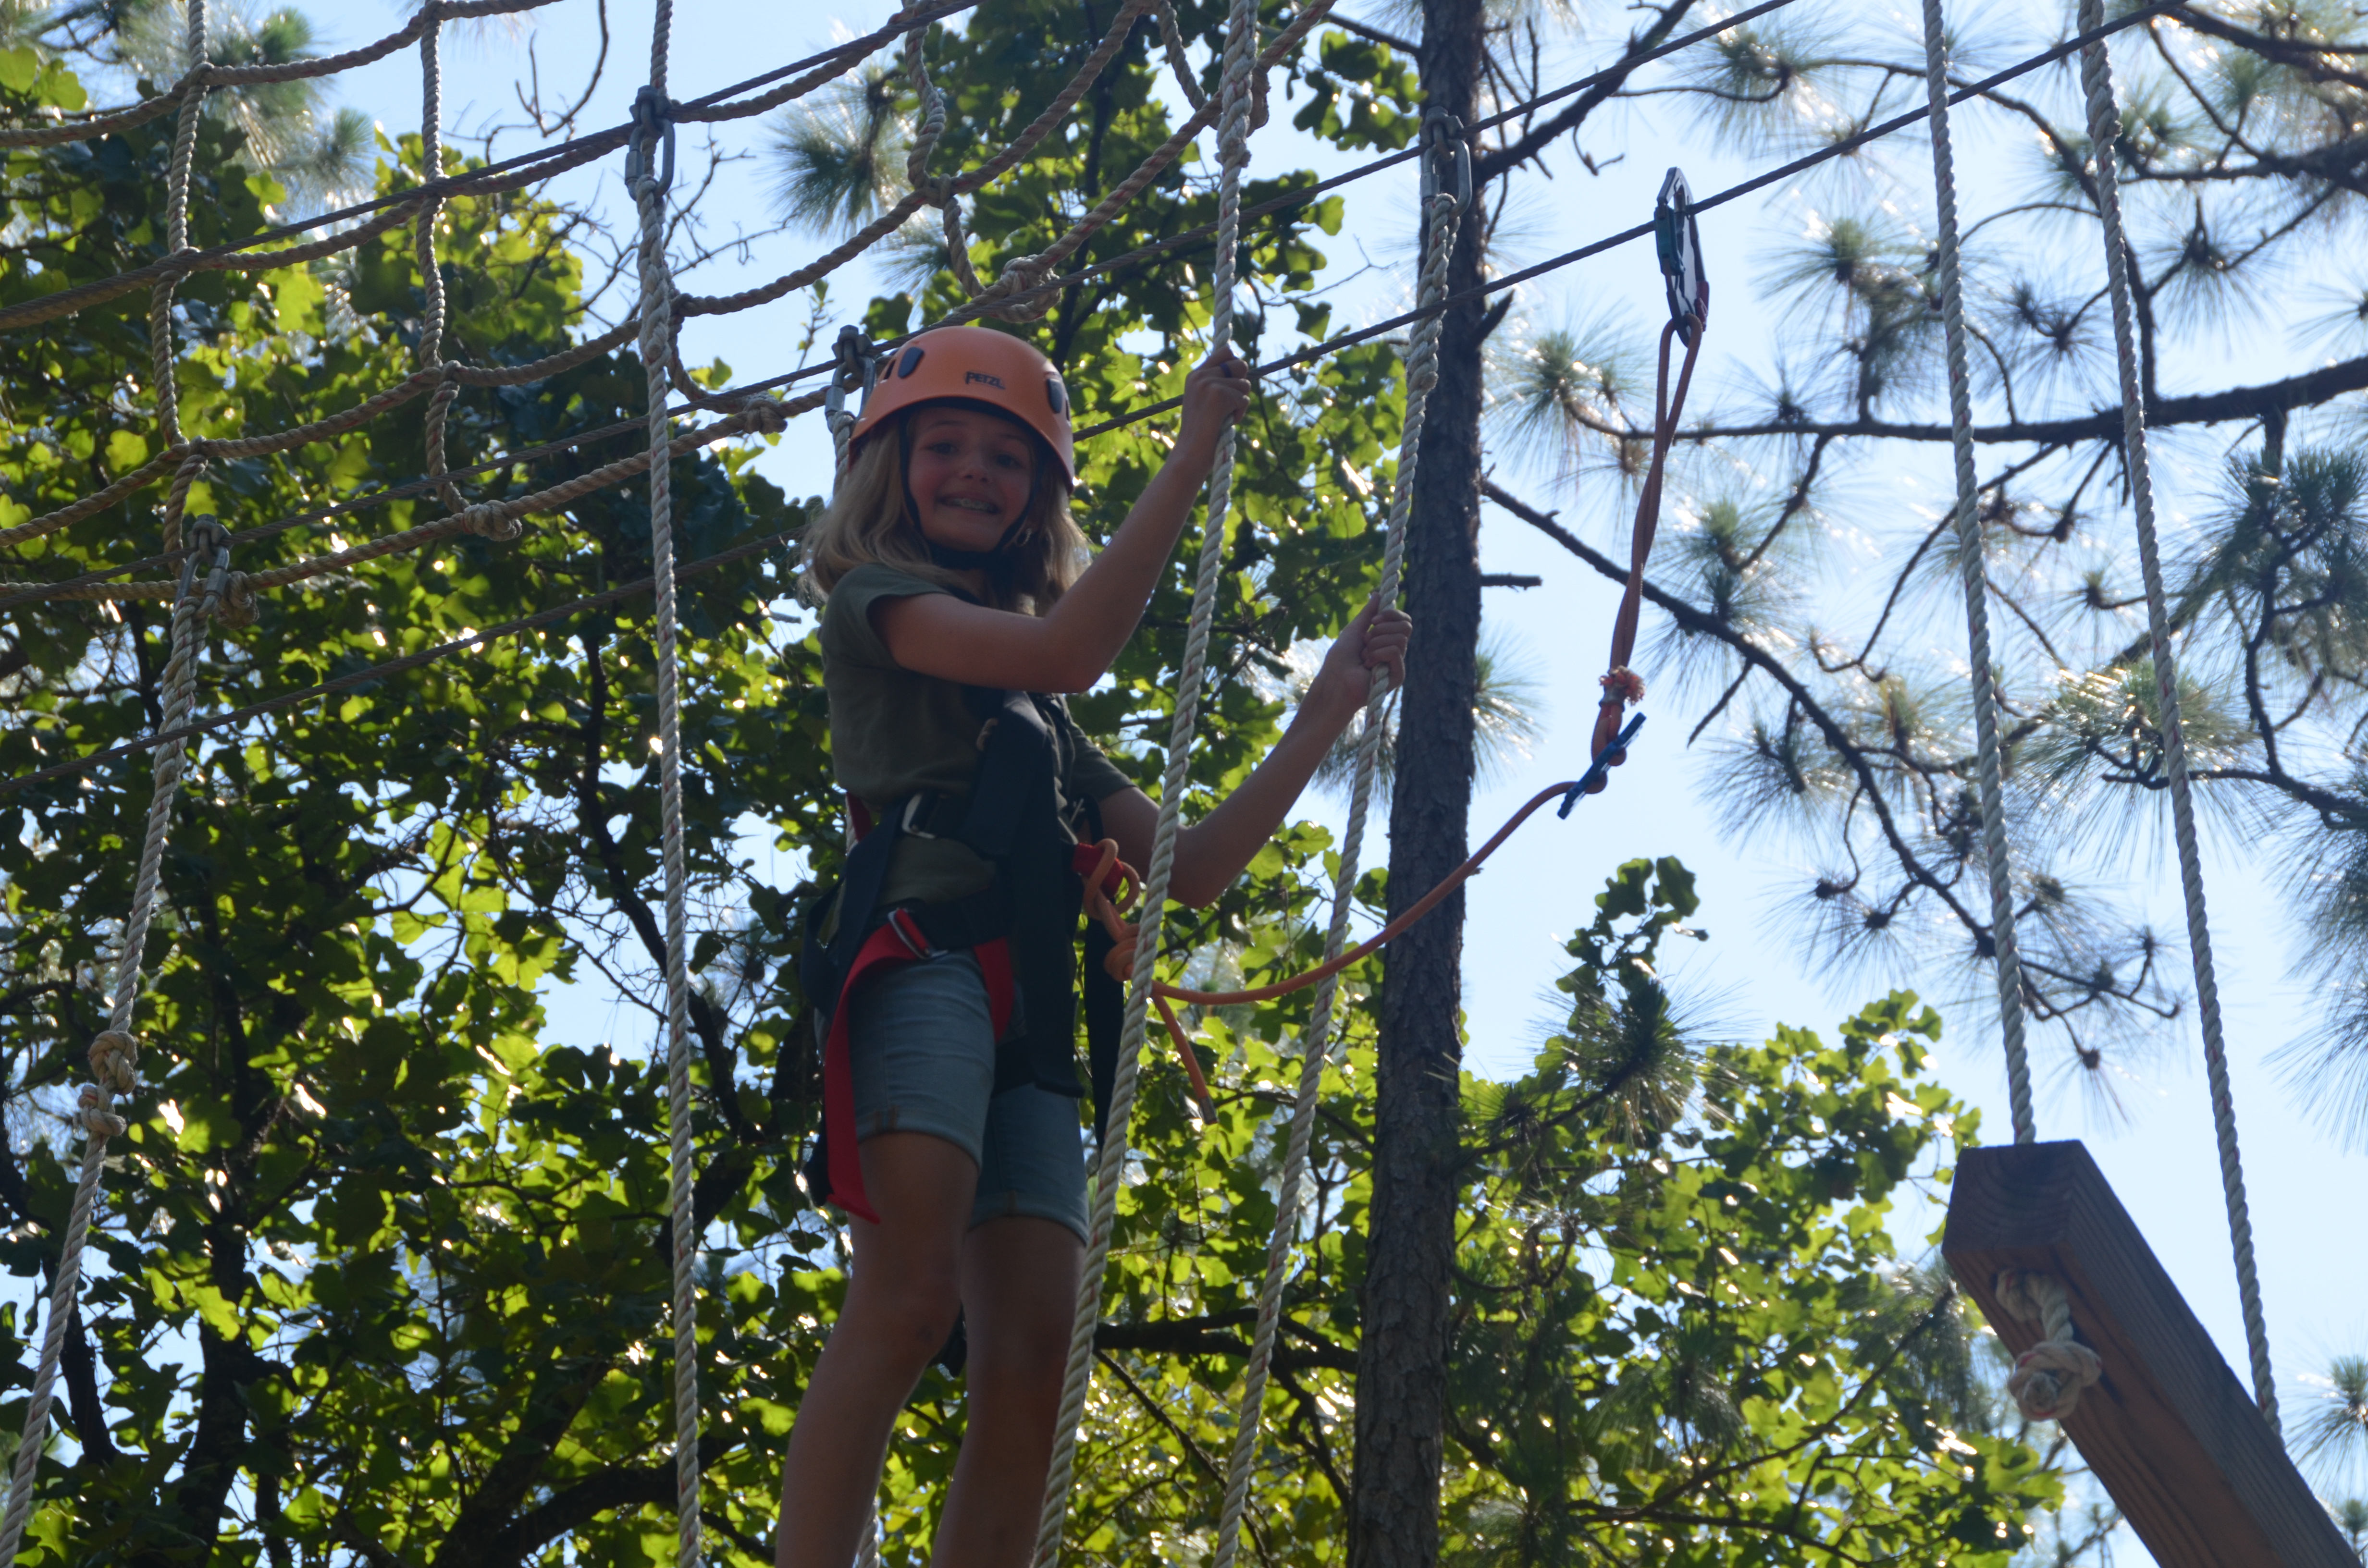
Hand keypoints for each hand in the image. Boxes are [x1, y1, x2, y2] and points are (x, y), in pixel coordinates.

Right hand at [1174, 350, 1252, 460]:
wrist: (1190, 454)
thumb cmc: (1202, 433)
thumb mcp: (1206, 401)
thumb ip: (1218, 382)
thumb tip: (1241, 365)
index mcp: (1195, 375)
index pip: (1226, 351)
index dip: (1236, 365)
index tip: (1233, 383)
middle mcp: (1200, 375)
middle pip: (1240, 364)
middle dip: (1241, 386)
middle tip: (1229, 405)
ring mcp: (1208, 383)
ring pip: (1244, 384)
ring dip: (1240, 403)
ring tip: (1223, 417)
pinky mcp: (1218, 395)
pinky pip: (1243, 398)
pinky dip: (1239, 413)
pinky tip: (1225, 422)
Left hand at [1304, 597, 1411, 723]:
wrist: (1335, 680)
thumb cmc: (1340, 659)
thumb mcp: (1355, 629)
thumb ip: (1368, 613)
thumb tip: (1378, 594)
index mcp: (1386, 640)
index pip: (1403, 621)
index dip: (1392, 614)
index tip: (1374, 620)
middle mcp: (1394, 651)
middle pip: (1406, 626)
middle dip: (1382, 628)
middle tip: (1366, 640)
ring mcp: (1397, 664)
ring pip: (1399, 638)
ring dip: (1375, 643)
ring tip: (1363, 656)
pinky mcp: (1397, 675)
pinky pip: (1395, 652)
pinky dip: (1377, 654)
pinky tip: (1367, 665)